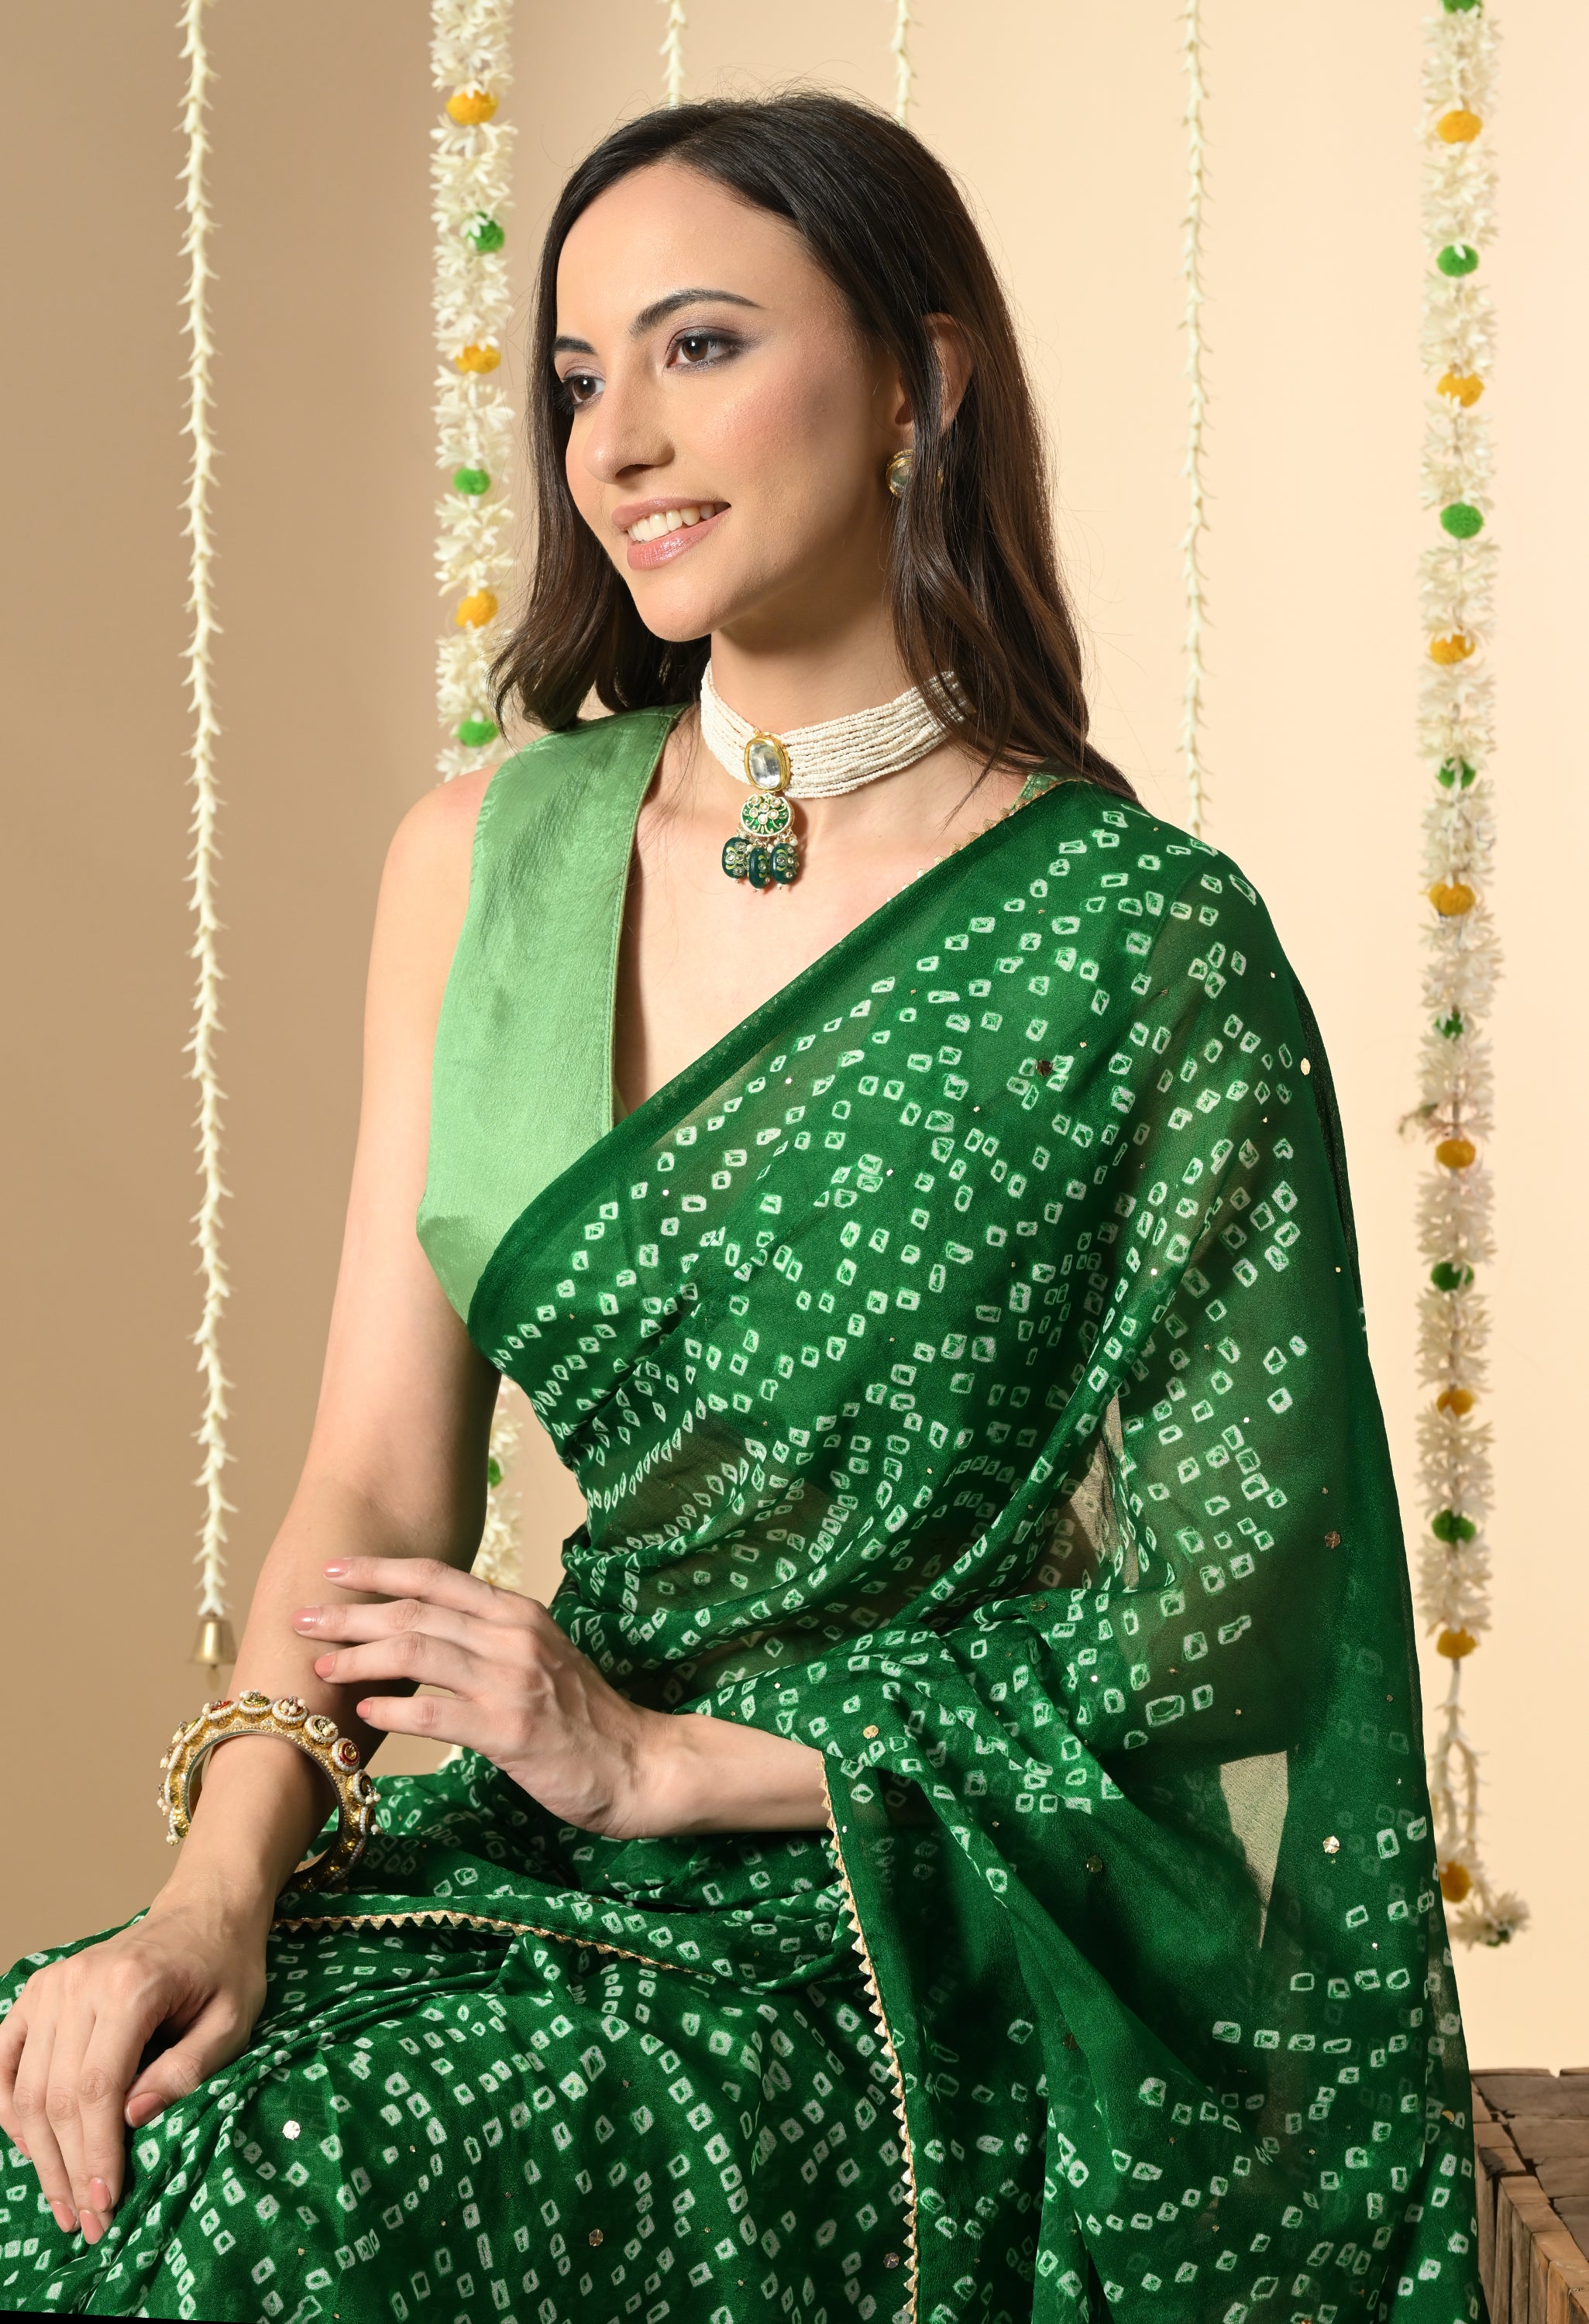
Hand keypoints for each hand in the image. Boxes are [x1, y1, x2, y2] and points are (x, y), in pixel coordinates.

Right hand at [0, 1892, 267, 2244]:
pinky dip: (10, 2112)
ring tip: (65, 2204)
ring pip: (26, 2089)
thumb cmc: (225, 1965)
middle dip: (71, 2169)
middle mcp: (80, 1983)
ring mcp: (52, 1986)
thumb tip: (133, 2120)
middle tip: (90, 2223)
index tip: (107, 2205)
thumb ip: (187, 2068)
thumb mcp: (233, 2018)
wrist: (205, 1909)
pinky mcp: (39, 1992)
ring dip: (41, 2156)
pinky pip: (5, 2061)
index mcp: (131, 1987)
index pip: (97, 2089)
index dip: (97, 2153)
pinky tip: (31, 2151)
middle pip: (57, 2097)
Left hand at [295, 1557, 826, 1836]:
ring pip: (419, 1655)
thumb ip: (487, 1640)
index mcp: (517, 1614)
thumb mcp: (539, 1659)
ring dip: (361, 1658)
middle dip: (352, 1614)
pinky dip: (395, 1712)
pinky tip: (365, 1716)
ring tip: (321, 1667)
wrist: (639, 1764)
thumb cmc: (583, 1718)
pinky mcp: (511, 1731)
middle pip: (416, 1612)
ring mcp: (512, 1682)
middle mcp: (513, 1636)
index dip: (381, 1570)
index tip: (334, 1568)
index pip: (437, 1578)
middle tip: (303, 1619)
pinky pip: (437, 1713)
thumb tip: (425, 1633)